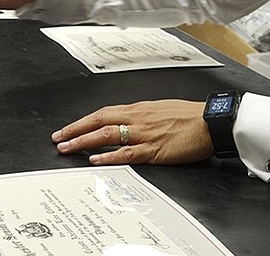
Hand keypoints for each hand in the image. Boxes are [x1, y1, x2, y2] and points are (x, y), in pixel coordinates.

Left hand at [52, 100, 212, 165]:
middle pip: (98, 121)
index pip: (102, 113)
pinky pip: (127, 152)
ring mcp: (144, 134)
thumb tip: (126, 122)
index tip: (67, 128)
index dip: (82, 121)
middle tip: (58, 139)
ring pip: (106, 135)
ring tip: (67, 149)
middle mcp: (137, 119)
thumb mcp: (159, 110)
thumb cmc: (190, 116)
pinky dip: (109, 156)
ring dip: (84, 142)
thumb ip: (141, 117)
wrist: (211, 121)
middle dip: (75, 130)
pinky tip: (95, 159)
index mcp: (138, 109)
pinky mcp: (154, 149)